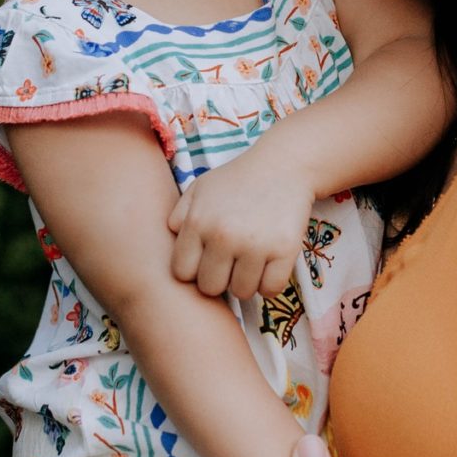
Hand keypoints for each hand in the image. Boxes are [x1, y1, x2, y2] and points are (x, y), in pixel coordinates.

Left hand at [168, 139, 315, 300]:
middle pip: (210, 288)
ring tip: (251, 262)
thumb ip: (178, 216)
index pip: (182, 273)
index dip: (194, 270)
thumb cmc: (237, 180)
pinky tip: (269, 266)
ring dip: (246, 282)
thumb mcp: (200, 189)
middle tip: (231, 262)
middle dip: (220, 278)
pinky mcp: (284, 250)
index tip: (207, 260)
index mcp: (198, 222)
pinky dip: (270, 283)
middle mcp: (223, 235)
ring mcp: (255, 244)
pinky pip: (271, 290)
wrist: (282, 164)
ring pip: (242, 292)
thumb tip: (171, 242)